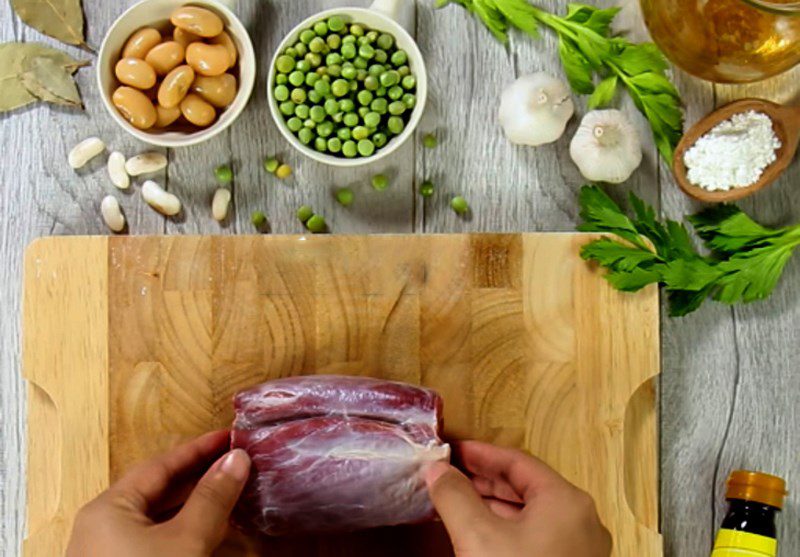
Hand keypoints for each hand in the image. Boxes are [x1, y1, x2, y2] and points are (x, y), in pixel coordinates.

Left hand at [66, 430, 250, 556]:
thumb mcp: (186, 541)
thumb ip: (212, 498)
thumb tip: (237, 458)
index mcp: (109, 508)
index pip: (161, 464)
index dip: (199, 449)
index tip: (232, 436)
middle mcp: (106, 527)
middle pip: (161, 490)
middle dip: (202, 476)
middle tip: (238, 462)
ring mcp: (115, 553)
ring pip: (163, 518)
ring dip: (200, 505)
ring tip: (236, 492)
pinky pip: (161, 543)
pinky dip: (190, 532)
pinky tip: (218, 532)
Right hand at [426, 441, 610, 556]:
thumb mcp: (477, 536)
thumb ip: (455, 496)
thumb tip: (438, 470)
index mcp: (565, 501)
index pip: (517, 461)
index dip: (480, 453)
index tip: (453, 449)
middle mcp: (580, 520)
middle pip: (525, 486)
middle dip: (483, 479)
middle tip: (449, 473)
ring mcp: (579, 548)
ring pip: (530, 513)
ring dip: (492, 504)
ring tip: (456, 500)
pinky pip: (536, 536)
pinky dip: (505, 528)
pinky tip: (478, 532)